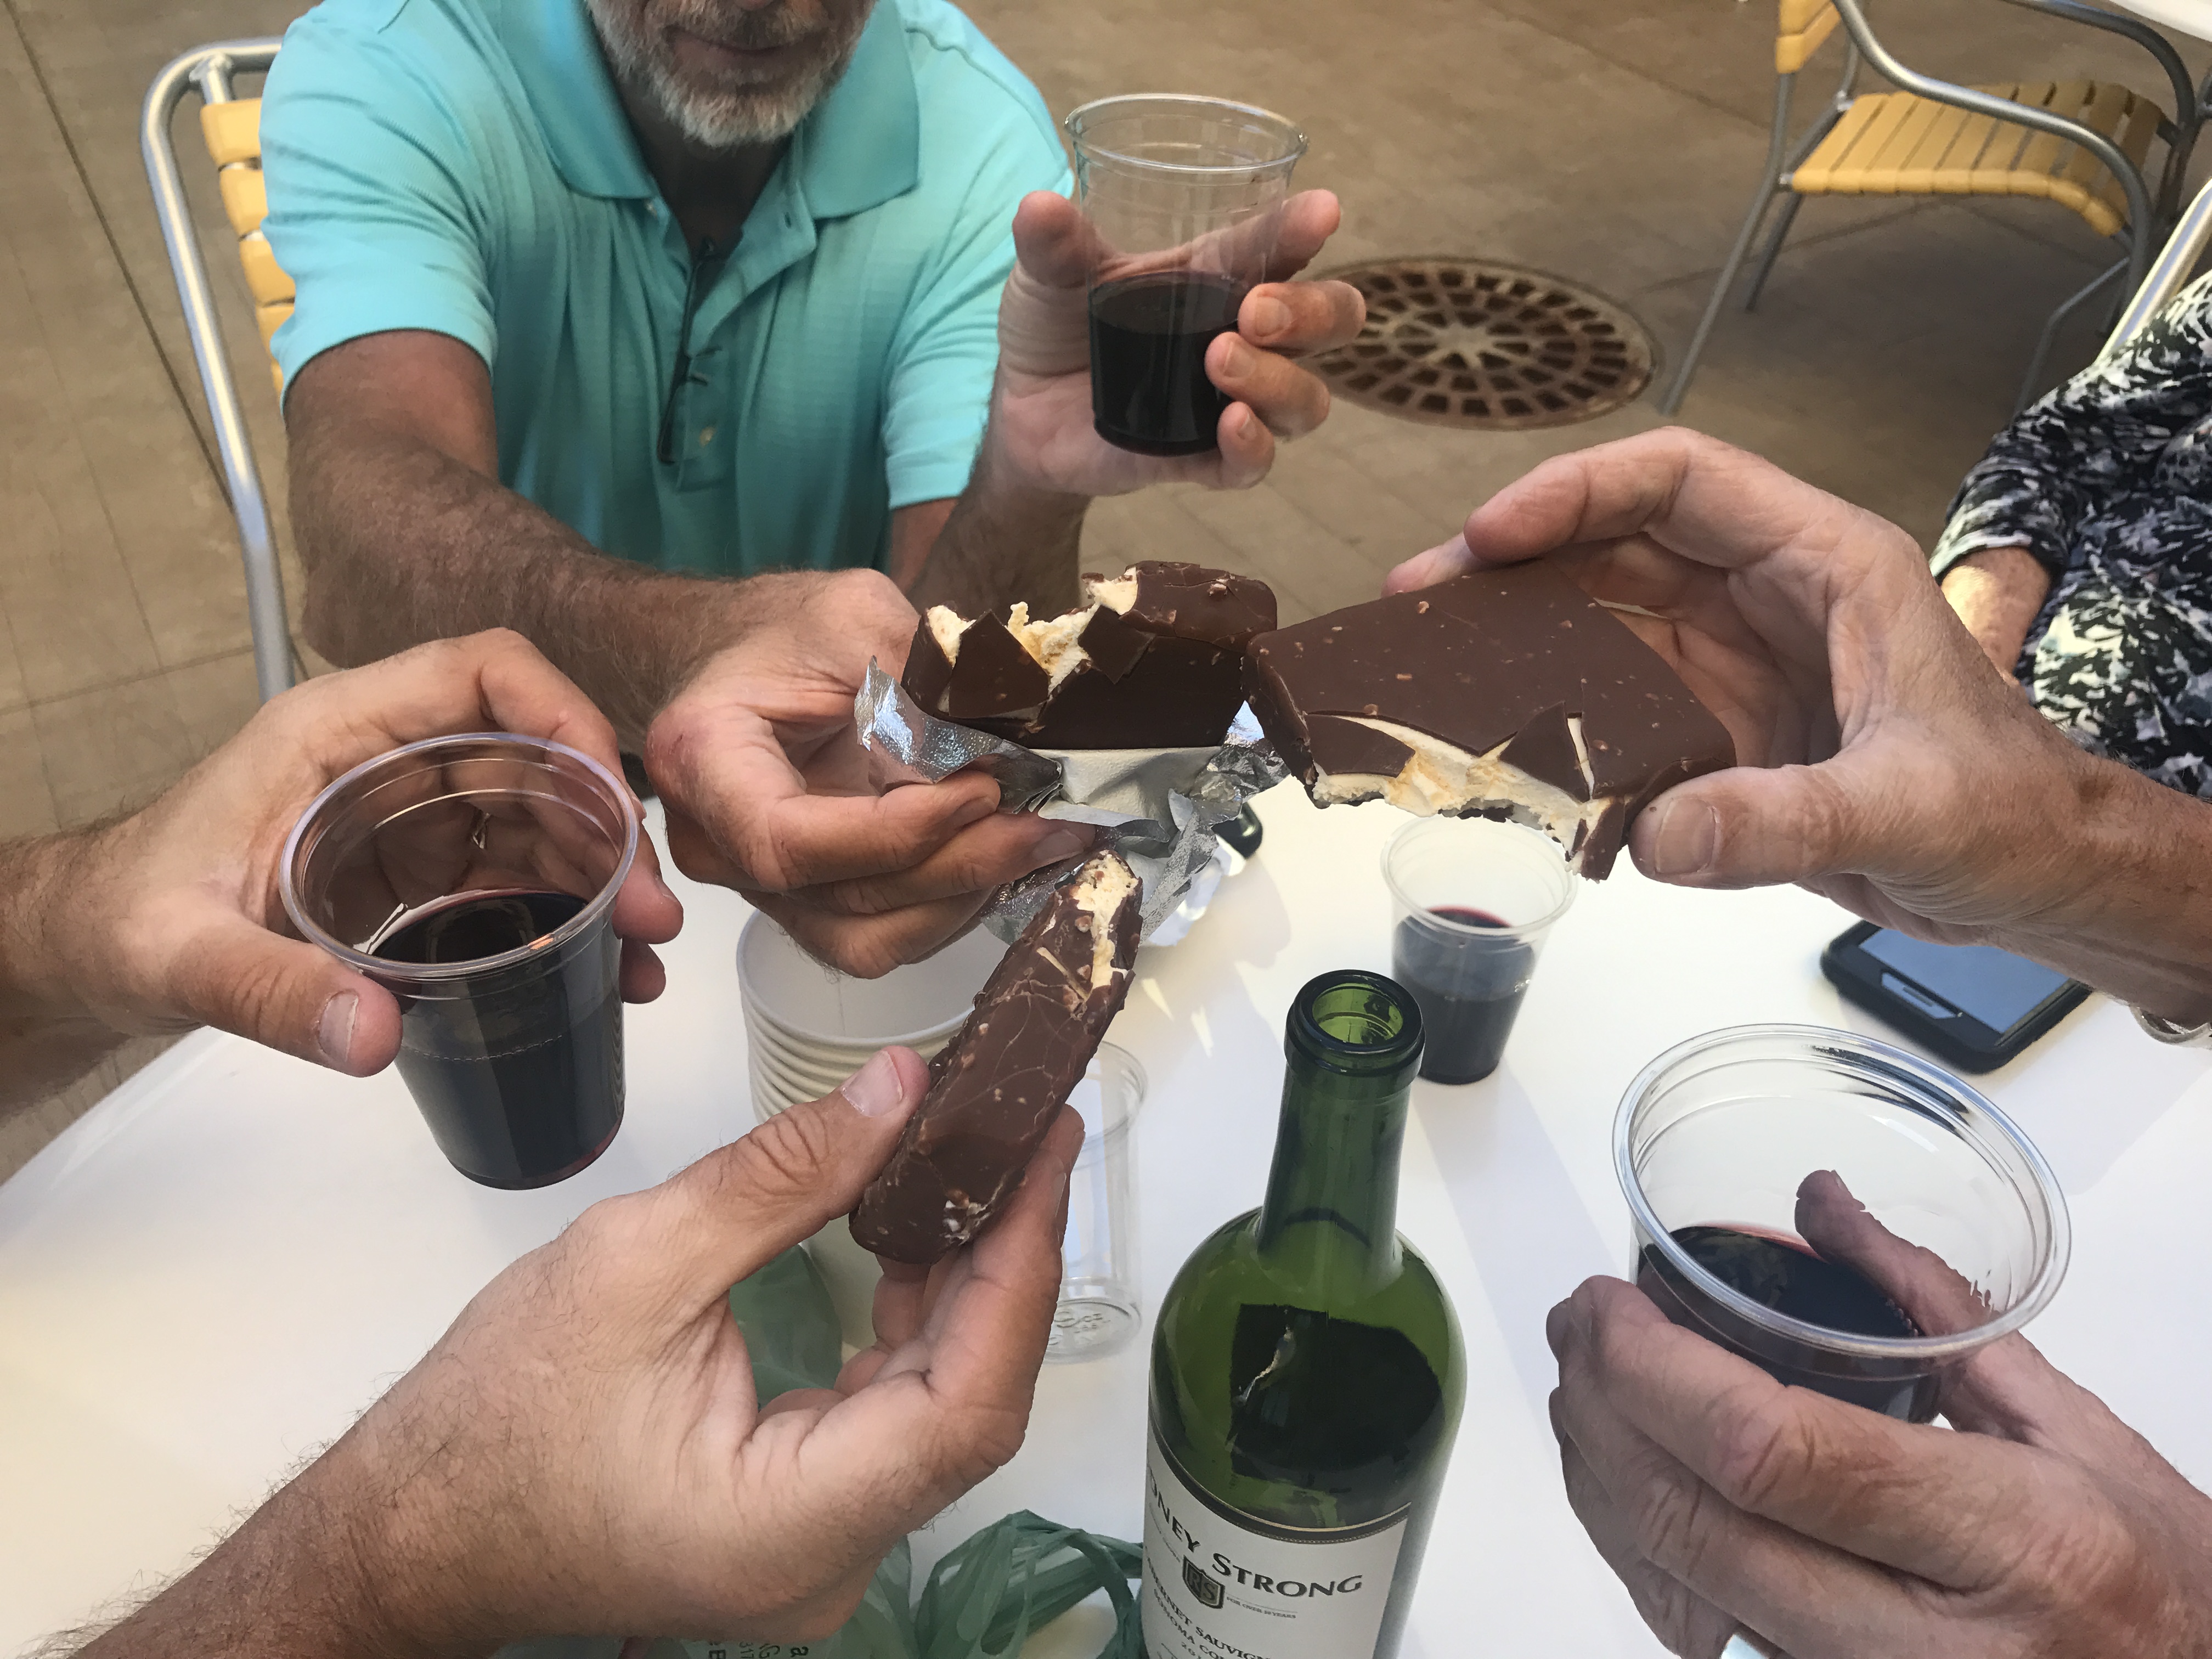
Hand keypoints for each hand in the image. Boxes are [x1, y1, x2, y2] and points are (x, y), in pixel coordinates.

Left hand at [21, 629, 681, 1076]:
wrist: (98, 948)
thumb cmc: (124, 917)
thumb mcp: (181, 954)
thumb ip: (270, 992)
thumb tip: (373, 1033)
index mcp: (335, 732)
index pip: (479, 673)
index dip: (560, 713)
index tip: (612, 794)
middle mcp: (388, 758)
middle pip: (532, 753)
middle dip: (606, 824)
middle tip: (653, 912)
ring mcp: (412, 813)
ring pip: (540, 815)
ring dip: (603, 876)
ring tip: (645, 953)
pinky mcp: (422, 869)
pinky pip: (518, 874)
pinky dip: (570, 915)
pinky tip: (605, 967)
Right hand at [279, 1051, 1077, 1650]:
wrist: (414, 1525)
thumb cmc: (495, 1417)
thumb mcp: (636, 1264)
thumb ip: (783, 1178)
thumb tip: (902, 1088)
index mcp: (794, 1526)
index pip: (968, 1400)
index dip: (1023, 1269)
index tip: (1045, 1153)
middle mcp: (832, 1558)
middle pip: (970, 1401)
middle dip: (1006, 1261)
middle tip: (1027, 1136)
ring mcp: (822, 1546)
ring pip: (941, 1405)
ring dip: (966, 1285)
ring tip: (983, 1167)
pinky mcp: (803, 1514)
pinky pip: (894, 1414)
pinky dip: (914, 1322)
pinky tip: (912, 1240)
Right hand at [644, 569, 1092, 974]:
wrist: (743, 663)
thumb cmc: (783, 633)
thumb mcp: (850, 614)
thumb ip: (917, 666)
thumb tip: (1010, 720)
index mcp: (703, 764)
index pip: (790, 841)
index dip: (894, 835)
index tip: (982, 790)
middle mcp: (717, 847)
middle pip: (843, 897)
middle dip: (960, 864)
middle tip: (1050, 819)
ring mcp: (761, 890)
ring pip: (868, 938)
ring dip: (966, 895)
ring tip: (1043, 838)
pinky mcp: (810, 905)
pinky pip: (883, 935)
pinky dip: (952, 905)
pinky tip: (1006, 855)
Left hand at [986, 189, 1366, 494]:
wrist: (1021, 410)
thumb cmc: (1055, 326)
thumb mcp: (1047, 276)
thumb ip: (1051, 244)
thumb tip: (1040, 207)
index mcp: (1217, 274)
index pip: (1280, 246)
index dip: (1305, 229)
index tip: (1322, 213)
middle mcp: (1244, 336)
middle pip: (1329, 322)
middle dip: (1312, 313)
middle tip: (1257, 310)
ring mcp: (1231, 400)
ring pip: (1305, 400)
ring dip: (1277, 380)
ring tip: (1220, 360)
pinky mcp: (1203, 458)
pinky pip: (1253, 464)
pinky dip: (1252, 447)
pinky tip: (1232, 425)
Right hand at [1379, 428, 2128, 946]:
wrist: (2035, 878)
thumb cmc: (2008, 811)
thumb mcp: (1909, 807)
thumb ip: (1784, 820)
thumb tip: (1656, 836)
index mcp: (1825, 565)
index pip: (1682, 482)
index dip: (1578, 492)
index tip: (1493, 534)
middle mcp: (1765, 600)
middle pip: (1614, 546)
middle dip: (1512, 565)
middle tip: (1420, 602)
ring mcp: (1733, 667)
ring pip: (1600, 625)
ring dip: (1516, 641)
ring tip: (1432, 670)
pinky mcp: (1715, 736)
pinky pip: (1613, 714)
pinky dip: (1557, 729)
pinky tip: (1503, 753)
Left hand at [1546, 1267, 2211, 1656]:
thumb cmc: (2151, 1584)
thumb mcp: (2072, 1431)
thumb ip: (1934, 1309)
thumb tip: (1822, 1206)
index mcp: (2004, 1540)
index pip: (1771, 1453)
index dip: (1656, 1371)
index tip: (1611, 1306)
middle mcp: (1921, 1643)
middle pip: (1695, 1522)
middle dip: (1604, 1411)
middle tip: (1580, 1330)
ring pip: (1672, 1590)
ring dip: (1601, 1479)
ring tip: (1587, 1388)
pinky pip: (1697, 1638)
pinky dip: (1639, 1553)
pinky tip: (1627, 1482)